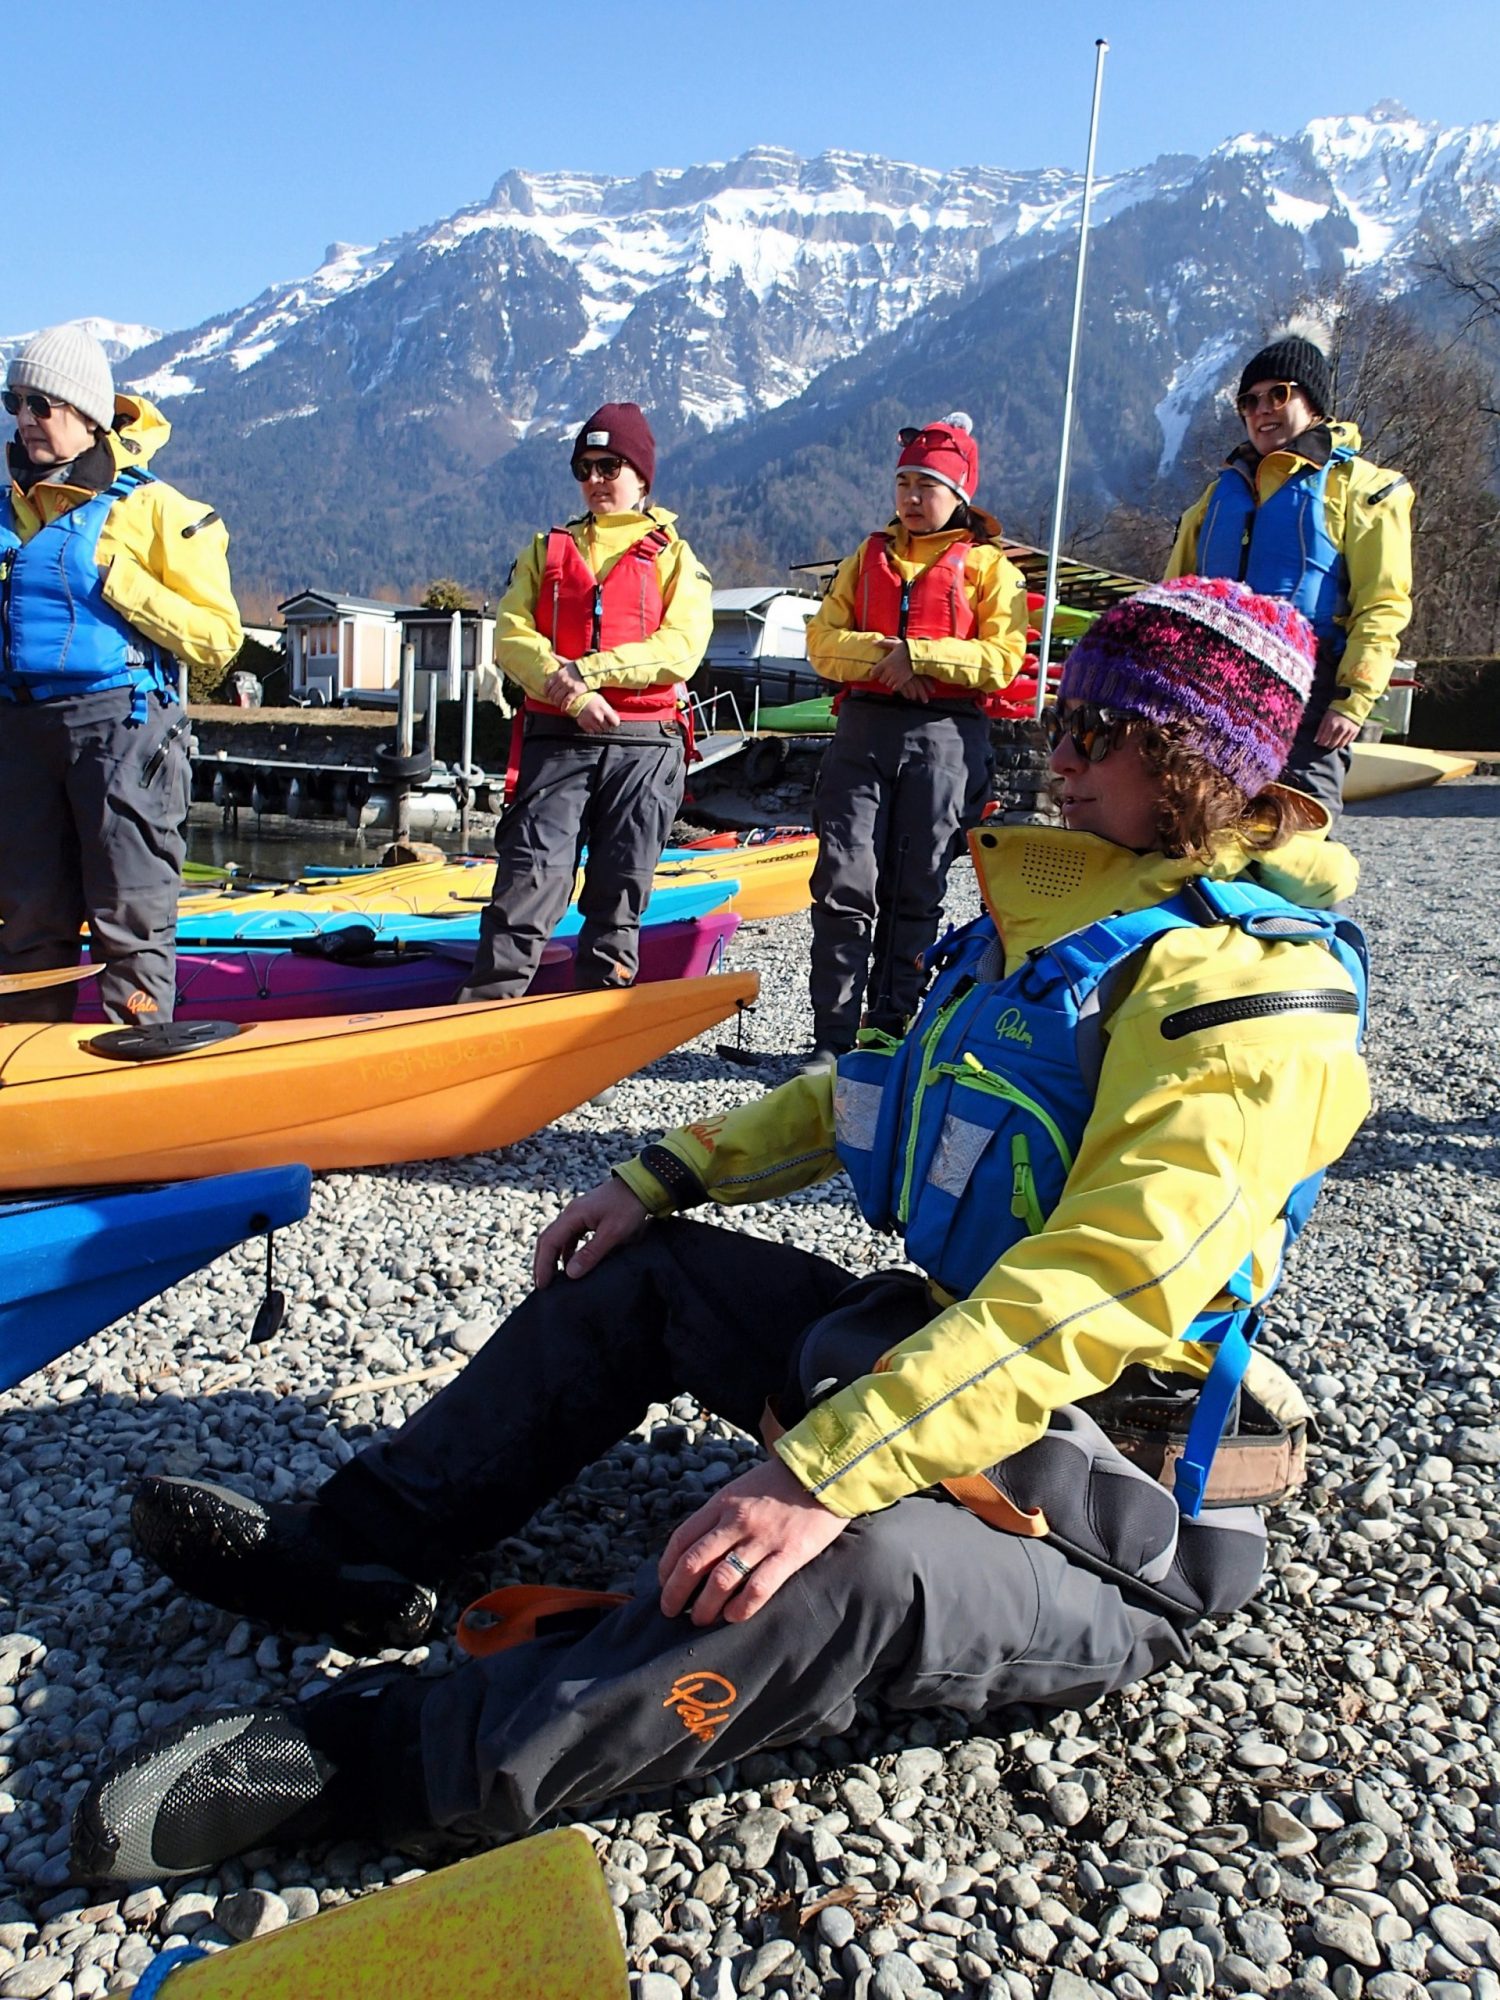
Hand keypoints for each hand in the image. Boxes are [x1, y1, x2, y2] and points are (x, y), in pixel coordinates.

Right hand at [533, 1177, 649, 1288]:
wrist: (641, 1184)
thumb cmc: (629, 1206)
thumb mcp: (612, 1233)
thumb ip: (591, 1253)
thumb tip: (570, 1273)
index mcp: (573, 1215)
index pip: (549, 1242)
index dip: (543, 1264)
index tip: (542, 1285)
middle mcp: (570, 1213)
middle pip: (548, 1239)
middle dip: (543, 1262)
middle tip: (543, 1284)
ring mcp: (578, 1214)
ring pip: (559, 1238)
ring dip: (554, 1257)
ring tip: (555, 1277)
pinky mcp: (587, 1216)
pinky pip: (570, 1235)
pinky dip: (566, 1250)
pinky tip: (571, 1262)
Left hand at [543, 663, 587, 709]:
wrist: (590, 670)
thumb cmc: (578, 666)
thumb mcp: (567, 662)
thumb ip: (558, 659)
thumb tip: (550, 653)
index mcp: (558, 674)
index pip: (547, 685)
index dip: (546, 691)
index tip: (547, 695)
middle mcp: (561, 680)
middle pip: (552, 693)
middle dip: (552, 698)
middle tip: (553, 701)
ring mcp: (568, 686)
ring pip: (558, 698)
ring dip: (557, 703)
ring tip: (558, 704)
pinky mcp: (575, 692)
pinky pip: (567, 701)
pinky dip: (564, 706)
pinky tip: (563, 709)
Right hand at [575, 692, 620, 733]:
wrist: (576, 699)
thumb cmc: (590, 698)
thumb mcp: (602, 701)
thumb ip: (609, 710)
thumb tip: (614, 716)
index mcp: (604, 709)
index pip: (615, 722)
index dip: (615, 722)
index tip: (613, 721)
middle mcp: (598, 717)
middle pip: (607, 728)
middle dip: (607, 725)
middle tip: (604, 721)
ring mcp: (591, 722)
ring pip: (600, 731)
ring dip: (600, 728)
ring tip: (598, 723)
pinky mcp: (584, 725)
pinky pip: (592, 732)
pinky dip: (593, 729)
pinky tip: (592, 724)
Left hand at [658, 1455, 847, 1624]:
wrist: (823, 1472)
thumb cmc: (779, 1484)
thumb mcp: (740, 1490)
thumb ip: (719, 1517)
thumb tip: (698, 1551)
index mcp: (722, 1504)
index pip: (682, 1540)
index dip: (666, 1568)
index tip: (664, 1584)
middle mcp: (736, 1522)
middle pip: (694, 1564)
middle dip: (676, 1593)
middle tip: (671, 1611)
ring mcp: (762, 1539)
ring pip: (721, 1580)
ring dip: (704, 1606)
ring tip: (700, 1619)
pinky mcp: (789, 1554)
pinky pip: (758, 1588)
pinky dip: (740, 1608)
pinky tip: (733, 1616)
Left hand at [869, 642, 930, 702]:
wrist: (918, 656)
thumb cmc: (906, 649)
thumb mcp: (895, 644)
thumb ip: (883, 643)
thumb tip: (873, 642)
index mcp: (886, 662)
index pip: (874, 671)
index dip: (872, 674)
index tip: (873, 674)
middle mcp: (889, 671)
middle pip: (881, 679)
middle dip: (882, 677)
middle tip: (885, 674)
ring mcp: (896, 677)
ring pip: (887, 684)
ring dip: (888, 682)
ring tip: (891, 678)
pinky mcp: (902, 681)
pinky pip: (895, 688)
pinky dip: (895, 686)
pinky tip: (896, 682)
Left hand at [1315, 711, 1360, 750]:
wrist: (1351, 705)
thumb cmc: (1335, 712)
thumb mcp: (1326, 718)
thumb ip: (1321, 729)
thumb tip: (1316, 740)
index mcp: (1332, 724)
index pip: (1325, 740)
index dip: (1321, 743)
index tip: (1319, 743)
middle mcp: (1341, 729)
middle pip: (1332, 744)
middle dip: (1328, 745)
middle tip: (1326, 743)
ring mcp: (1349, 730)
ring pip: (1340, 745)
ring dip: (1336, 745)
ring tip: (1333, 742)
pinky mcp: (1355, 731)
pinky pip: (1348, 742)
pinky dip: (1343, 742)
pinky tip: (1340, 739)